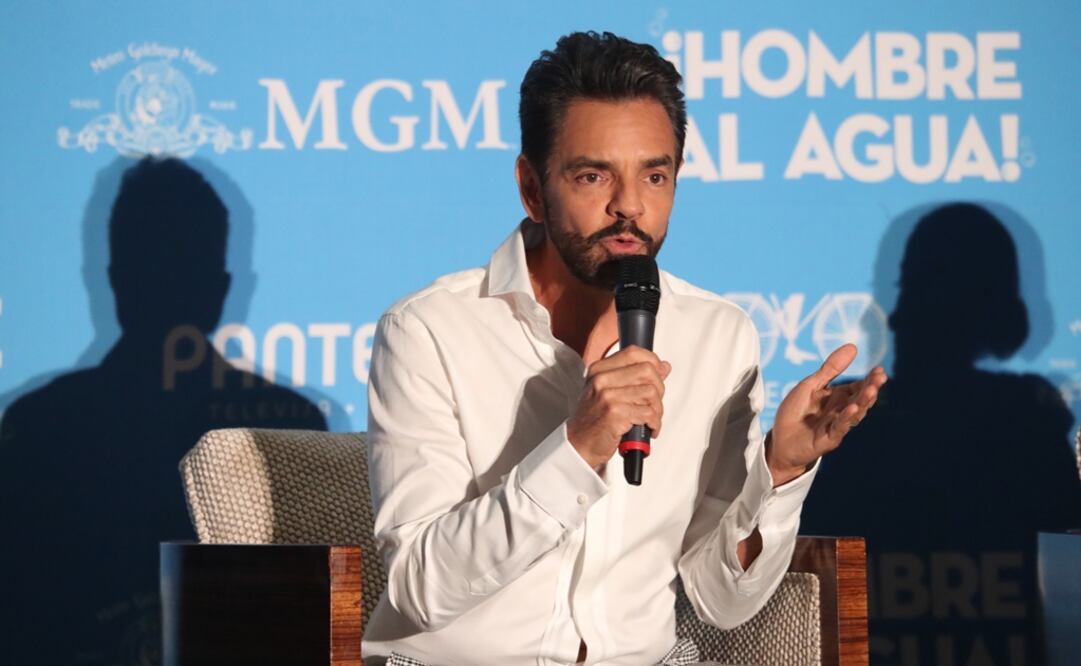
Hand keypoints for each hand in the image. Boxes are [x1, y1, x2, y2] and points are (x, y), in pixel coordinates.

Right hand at [568, 346, 670, 468]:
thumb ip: (634, 377)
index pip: (633, 352)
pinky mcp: (615, 413)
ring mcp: (608, 396)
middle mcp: (602, 379)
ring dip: (657, 409)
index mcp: (599, 370)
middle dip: (659, 389)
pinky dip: (655, 423)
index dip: (653, 361)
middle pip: (647, 371)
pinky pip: (648, 413)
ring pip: (651, 392)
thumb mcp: (608, 391)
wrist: (578, 444)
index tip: (660, 373)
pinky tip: (649, 428)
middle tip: (654, 403)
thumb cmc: (594, 419)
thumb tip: (664, 367)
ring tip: (651, 419)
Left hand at [767, 344, 886, 485]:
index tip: (879, 370)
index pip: (857, 386)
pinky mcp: (829, 438)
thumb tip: (853, 346)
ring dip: (863, 402)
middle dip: (870, 388)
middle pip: (859, 398)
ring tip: (872, 391)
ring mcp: (837, 425)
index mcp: (838, 397)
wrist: (780, 440)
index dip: (869, 379)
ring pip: (854, 413)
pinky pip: (840, 427)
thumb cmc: (795, 412)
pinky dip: (846, 418)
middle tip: (881, 377)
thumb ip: (831, 369)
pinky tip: (852, 408)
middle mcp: (841, 411)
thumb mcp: (811, 385)